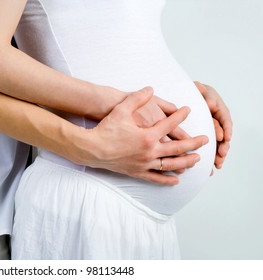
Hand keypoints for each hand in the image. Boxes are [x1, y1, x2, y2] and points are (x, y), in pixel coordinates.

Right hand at [86, 87, 208, 185]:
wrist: (91, 149)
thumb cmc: (106, 129)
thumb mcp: (122, 110)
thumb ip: (137, 98)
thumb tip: (150, 88)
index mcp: (148, 135)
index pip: (170, 124)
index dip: (181, 115)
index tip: (188, 110)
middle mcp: (150, 151)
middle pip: (178, 148)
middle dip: (193, 143)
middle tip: (205, 140)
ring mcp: (144, 163)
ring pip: (171, 165)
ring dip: (185, 162)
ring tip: (197, 160)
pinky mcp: (137, 172)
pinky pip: (156, 178)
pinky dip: (167, 179)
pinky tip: (176, 179)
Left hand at [195, 81, 231, 169]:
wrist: (180, 97)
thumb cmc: (190, 92)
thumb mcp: (197, 89)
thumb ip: (202, 92)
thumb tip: (210, 104)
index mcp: (217, 107)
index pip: (224, 118)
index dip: (226, 128)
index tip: (226, 138)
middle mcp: (216, 119)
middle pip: (222, 134)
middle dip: (223, 145)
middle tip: (221, 154)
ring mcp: (211, 129)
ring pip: (217, 144)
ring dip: (218, 155)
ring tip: (217, 164)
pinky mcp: (203, 137)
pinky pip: (208, 148)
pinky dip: (210, 158)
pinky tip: (211, 168)